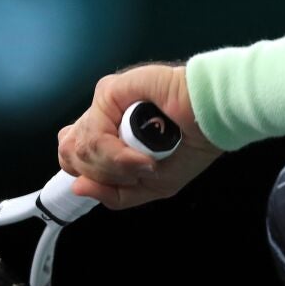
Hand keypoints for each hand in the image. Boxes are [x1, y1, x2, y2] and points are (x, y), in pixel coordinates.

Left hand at [57, 64, 222, 208]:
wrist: (213, 120)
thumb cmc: (192, 145)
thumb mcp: (153, 186)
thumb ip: (115, 194)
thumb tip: (79, 187)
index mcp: (110, 132)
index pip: (72, 156)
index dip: (87, 173)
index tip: (118, 180)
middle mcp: (104, 117)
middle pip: (71, 153)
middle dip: (102, 174)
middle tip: (136, 172)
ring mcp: (107, 104)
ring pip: (81, 147)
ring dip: (114, 166)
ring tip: (145, 163)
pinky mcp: (111, 91)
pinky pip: (95, 134)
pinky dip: (116, 155)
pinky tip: (143, 157)